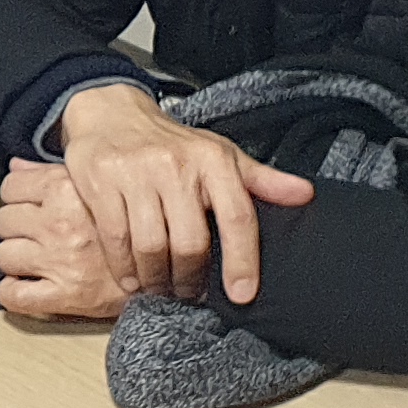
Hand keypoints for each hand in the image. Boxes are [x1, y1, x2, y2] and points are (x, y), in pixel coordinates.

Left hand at [0, 162, 126, 319]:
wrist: (170, 269)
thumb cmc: (137, 225)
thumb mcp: (99, 185)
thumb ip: (53, 174)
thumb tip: (17, 166)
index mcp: (68, 189)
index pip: (11, 187)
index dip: (16, 198)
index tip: (27, 208)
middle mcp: (61, 222)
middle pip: (3, 221)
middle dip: (14, 229)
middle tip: (32, 236)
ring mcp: (60, 259)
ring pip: (4, 256)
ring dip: (14, 260)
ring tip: (33, 261)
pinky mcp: (65, 295)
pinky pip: (14, 295)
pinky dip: (13, 293)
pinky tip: (26, 287)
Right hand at [51, 86, 313, 303]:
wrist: (111, 113)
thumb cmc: (173, 144)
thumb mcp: (221, 155)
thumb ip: (262, 181)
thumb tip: (306, 196)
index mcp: (213, 160)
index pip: (237, 217)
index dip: (242, 261)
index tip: (242, 294)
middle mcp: (175, 165)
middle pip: (190, 243)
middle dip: (190, 279)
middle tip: (189, 293)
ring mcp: (135, 174)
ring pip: (151, 247)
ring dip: (157, 279)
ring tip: (161, 288)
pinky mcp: (101, 184)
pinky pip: (115, 240)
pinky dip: (124, 268)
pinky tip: (132, 277)